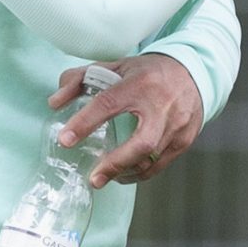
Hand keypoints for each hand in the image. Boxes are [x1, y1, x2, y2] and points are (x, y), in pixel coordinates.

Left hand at [50, 53, 204, 186]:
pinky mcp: (185, 140)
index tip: (65, 139)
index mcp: (140, 84)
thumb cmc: (148, 73)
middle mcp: (162, 106)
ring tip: (104, 177)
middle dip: (115, 163)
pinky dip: (140, 173)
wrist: (193, 72)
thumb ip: (80, 80)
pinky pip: (160, 165)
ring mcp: (177, 126)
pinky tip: (124, 174)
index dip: (85, 122)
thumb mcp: (114, 67)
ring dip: (125, 172)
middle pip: (141, 143)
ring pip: (151, 159)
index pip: (109, 103)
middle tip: (93, 178)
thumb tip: (54, 103)